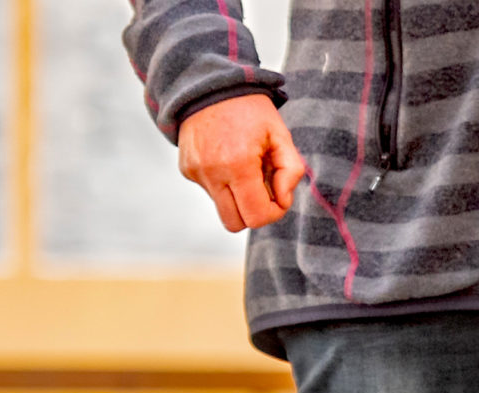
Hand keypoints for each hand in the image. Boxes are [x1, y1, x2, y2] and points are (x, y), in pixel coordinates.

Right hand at [177, 93, 306, 231]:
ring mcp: (195, 173)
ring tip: (245, 167)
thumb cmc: (250, 109)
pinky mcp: (187, 170)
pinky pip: (211, 192)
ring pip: (223, 209)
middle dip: (254, 212)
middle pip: (236, 223)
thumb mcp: (281, 134)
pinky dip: (224, 183)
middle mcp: (212, 173)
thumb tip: (283, 200)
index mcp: (237, 165)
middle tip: (263, 187)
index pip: (256, 217)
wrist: (207, 84)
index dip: (273, 213)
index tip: (279, 196)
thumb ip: (291, 170)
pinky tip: (228, 158)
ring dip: (239, 198)